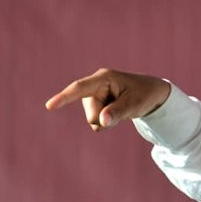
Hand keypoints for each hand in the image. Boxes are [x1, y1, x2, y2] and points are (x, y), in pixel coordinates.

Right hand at [45, 68, 170, 130]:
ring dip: (107, 119)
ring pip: (93, 119)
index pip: (79, 88)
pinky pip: (96, 122)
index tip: (50, 106)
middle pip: (92, 113)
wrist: (150, 93)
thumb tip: (100, 123)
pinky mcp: (94, 104)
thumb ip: (117, 112)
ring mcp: (93, 95)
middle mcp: (95, 85)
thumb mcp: (135, 104)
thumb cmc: (143, 95)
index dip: (64, 97)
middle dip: (106, 117)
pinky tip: (115, 111)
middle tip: (124, 107)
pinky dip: (107, 121)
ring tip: (121, 107)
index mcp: (104, 78)